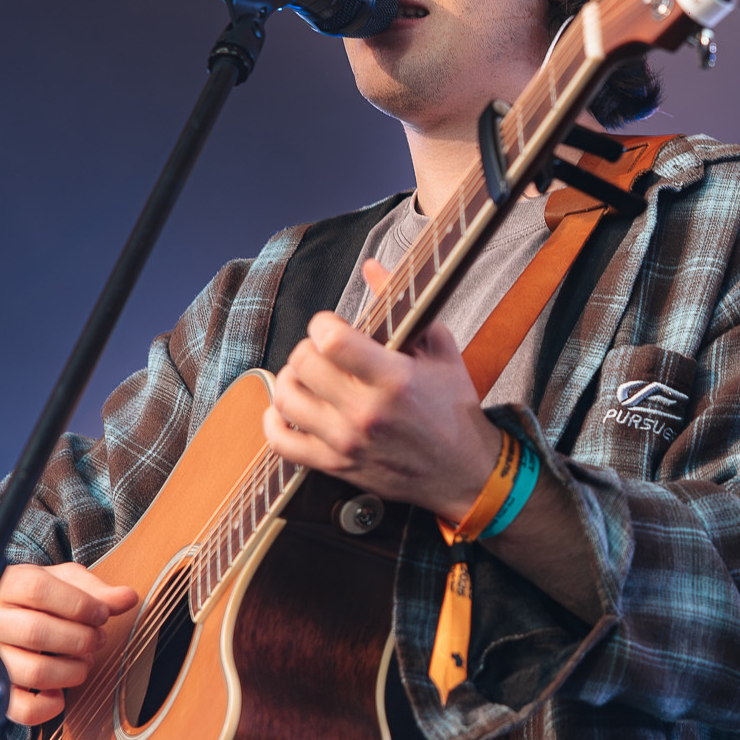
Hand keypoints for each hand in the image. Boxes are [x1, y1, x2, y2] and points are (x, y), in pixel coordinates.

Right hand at [0, 561, 138, 727]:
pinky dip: (48, 707)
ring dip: (72, 671)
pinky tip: (59, 692)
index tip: (101, 614)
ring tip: (83, 662)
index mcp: (6, 586)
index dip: (79, 605)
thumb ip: (94, 589)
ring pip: (33, 672)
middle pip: (36, 632)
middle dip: (81, 639)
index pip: (37, 591)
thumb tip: (127, 598)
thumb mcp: (63, 582)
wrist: (3, 616)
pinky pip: (20, 708)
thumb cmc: (35, 599)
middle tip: (97, 639)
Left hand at [263, 261, 501, 521]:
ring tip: (306, 375)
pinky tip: (284, 409)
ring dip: (290, 379)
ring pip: (286, 399)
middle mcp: (367, 413)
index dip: (323, 324)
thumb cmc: (454, 409)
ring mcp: (348, 442)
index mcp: (395, 380)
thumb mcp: (440, 351)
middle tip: (322, 351)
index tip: (332, 326)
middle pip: (303, 364)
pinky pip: (282, 443)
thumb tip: (372, 266)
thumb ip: (403, 307)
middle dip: (308, 348)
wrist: (465, 473)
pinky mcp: (336, 466)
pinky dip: (273, 422)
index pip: (331, 340)